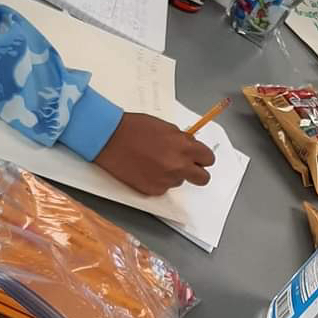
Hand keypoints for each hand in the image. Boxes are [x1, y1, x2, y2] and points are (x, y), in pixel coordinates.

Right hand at [94, 112, 214, 194]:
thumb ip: (181, 139)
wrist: (109, 138)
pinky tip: (145, 168)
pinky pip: (163, 188)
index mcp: (184, 147)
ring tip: (155, 162)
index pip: (208, 159)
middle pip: (203, 178)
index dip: (202, 158)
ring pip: (180, 182)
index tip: (198, 157)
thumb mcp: (165, 127)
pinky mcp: (152, 190)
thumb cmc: (134, 128)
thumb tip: (190, 146)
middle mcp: (178, 166)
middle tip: (188, 167)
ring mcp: (166, 180)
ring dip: (173, 174)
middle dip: (197, 172)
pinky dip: (158, 180)